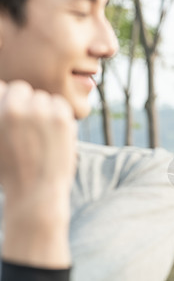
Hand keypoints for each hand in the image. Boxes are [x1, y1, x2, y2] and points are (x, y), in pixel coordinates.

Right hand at [0, 80, 76, 267]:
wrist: (35, 192)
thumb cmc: (10, 171)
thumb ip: (1, 119)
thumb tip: (7, 102)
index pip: (1, 87)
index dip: (7, 99)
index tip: (13, 115)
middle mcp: (13, 108)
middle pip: (22, 89)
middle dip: (25, 103)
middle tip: (28, 126)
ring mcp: (39, 111)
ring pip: (43, 97)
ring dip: (43, 109)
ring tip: (40, 134)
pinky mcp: (61, 118)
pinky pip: (60, 104)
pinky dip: (59, 115)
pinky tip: (54, 134)